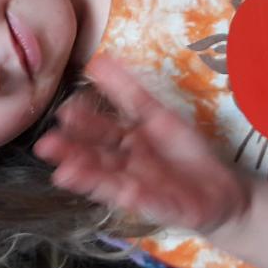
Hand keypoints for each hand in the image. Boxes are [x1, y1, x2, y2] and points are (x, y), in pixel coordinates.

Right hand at [32, 55, 251, 235]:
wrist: (220, 190)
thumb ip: (128, 90)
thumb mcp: (158, 114)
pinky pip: (150, 201)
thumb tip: (99, 59)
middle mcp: (127, 167)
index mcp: (124, 143)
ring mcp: (142, 189)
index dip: (82, 123)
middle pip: (97, 158)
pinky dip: (138, 197)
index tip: (63, 112)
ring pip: (112, 182)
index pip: (99, 131)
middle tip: (46, 145)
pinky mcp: (164, 207)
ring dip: (90, 179)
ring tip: (65, 173)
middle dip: (72, 153)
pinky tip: (125, 191)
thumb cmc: (183, 152)